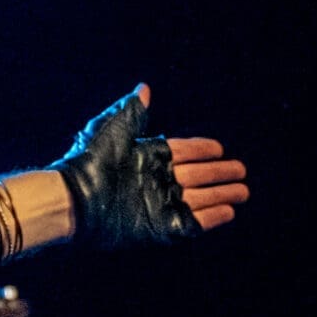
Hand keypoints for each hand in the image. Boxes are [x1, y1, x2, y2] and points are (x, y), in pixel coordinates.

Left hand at [49, 83, 247, 246]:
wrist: (74, 199)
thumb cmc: (89, 162)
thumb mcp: (112, 129)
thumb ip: (131, 111)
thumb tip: (144, 88)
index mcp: (147, 156)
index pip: (183, 151)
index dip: (201, 149)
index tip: (219, 148)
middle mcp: (156, 179)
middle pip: (197, 175)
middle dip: (220, 173)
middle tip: (241, 170)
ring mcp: (158, 204)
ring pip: (199, 198)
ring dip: (221, 194)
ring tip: (242, 191)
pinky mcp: (158, 227)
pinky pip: (191, 222)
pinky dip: (210, 218)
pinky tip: (227, 212)